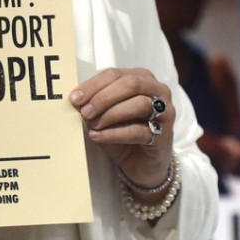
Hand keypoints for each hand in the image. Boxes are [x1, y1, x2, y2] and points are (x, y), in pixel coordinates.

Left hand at [70, 68, 173, 189]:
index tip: (75, 98)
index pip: (115, 74)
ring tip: (92, 125)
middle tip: (84, 111)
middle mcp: (157, 90)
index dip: (94, 85)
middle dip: (103, 97)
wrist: (143, 165)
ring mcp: (165, 111)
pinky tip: (99, 137)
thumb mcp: (106, 116)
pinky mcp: (164, 134)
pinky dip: (115, 133)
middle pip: (130, 84)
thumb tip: (77, 100)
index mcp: (141, 78)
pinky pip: (139, 131)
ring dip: (111, 114)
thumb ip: (96, 105)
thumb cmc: (124, 133)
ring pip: (138, 104)